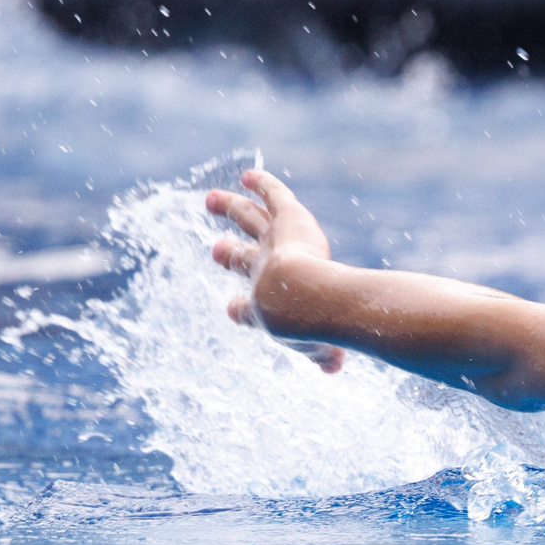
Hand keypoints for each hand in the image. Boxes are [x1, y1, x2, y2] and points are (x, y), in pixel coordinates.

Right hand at [206, 168, 346, 372]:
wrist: (304, 300)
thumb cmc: (313, 329)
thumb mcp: (322, 348)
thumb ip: (326, 356)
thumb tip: (333, 367)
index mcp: (263, 309)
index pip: (246, 308)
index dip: (240, 309)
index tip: (233, 309)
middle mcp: (260, 273)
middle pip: (239, 258)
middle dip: (229, 254)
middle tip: (217, 250)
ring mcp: (271, 244)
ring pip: (245, 218)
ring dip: (229, 207)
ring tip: (211, 199)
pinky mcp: (286, 218)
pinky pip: (271, 195)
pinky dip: (262, 184)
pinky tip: (251, 176)